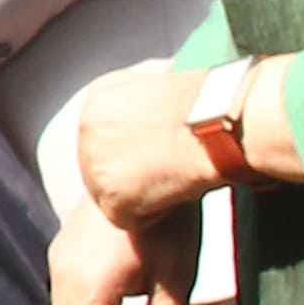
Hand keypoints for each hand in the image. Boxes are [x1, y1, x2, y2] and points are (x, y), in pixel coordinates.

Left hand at [70, 62, 226, 230]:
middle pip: (102, 163)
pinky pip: (127, 217)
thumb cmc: (208, 103)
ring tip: (175, 175)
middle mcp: (87, 127)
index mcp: (100, 96)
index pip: (105, 133)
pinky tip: (174, 190)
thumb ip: (141, 106)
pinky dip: (152, 213)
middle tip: (167, 167)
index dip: (134, 145)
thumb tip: (148, 122)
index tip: (159, 147)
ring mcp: (94, 165)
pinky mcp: (109, 197)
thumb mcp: (161, 86)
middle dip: (132, 170)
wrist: (216, 121)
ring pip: (111, 193)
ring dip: (142, 192)